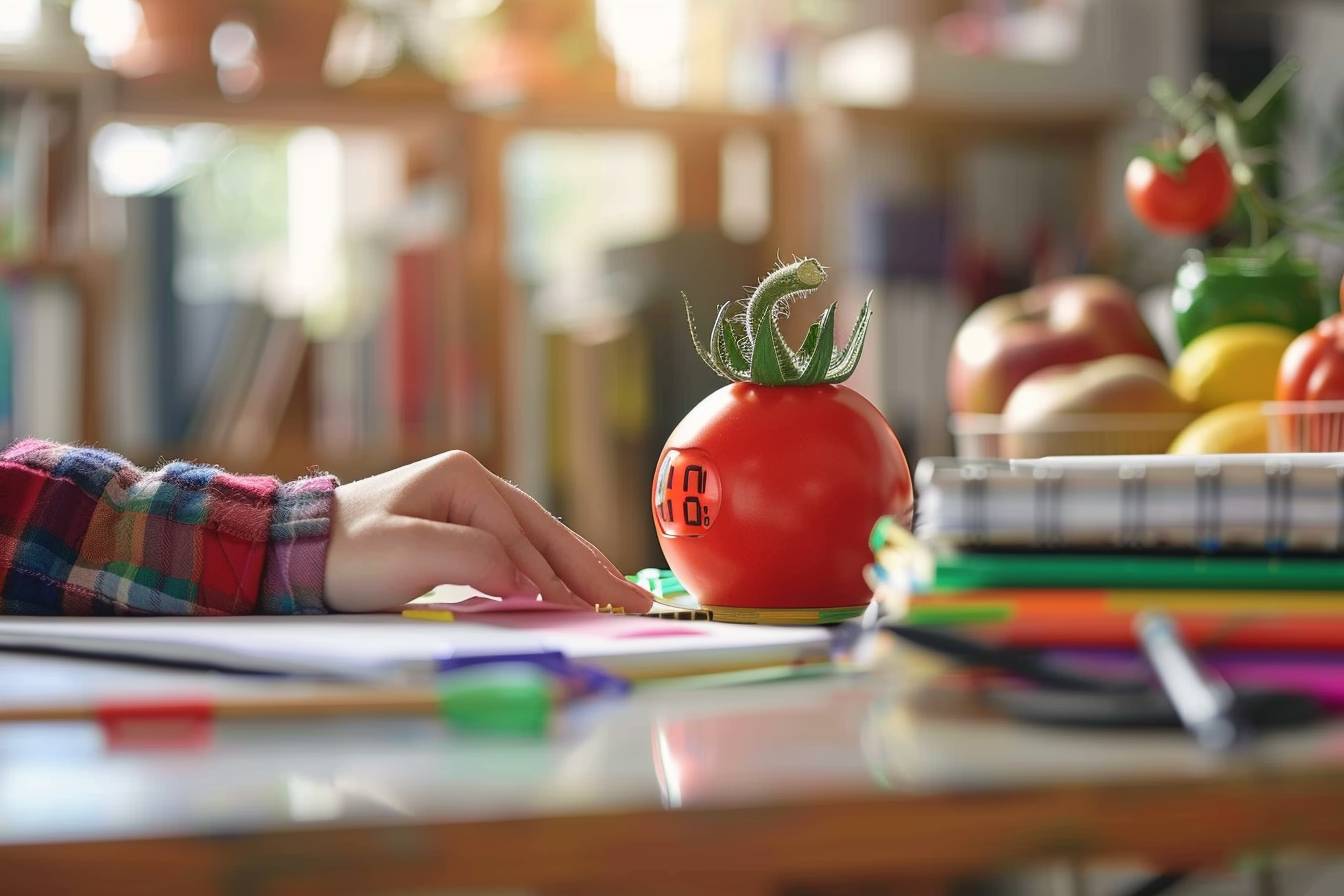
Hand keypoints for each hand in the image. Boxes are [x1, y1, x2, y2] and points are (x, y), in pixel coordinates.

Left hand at [324, 451, 653, 613]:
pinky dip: (553, 573)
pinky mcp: (460, 533)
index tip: (588, 611)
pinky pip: (521, 554)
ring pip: (539, 542)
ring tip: (620, 595)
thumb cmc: (347, 553)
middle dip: (592, 569)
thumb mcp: (407, 553)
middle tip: (635, 601)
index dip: (555, 576)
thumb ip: (474, 558)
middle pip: (546, 532)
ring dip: (580, 571)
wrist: (295, 557)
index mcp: (465, 478)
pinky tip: (574, 588)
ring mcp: (469, 508)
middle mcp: (474, 485)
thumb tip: (527, 579)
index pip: (523, 535)